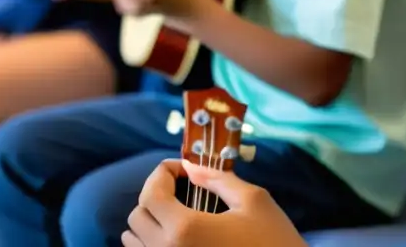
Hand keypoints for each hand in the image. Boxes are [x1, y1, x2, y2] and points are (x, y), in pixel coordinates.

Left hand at [122, 160, 306, 246]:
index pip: (150, 194)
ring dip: (148, 221)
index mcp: (185, 229)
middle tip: (181, 187)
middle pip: (137, 217)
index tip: (183, 168)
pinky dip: (150, 243)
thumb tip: (191, 167)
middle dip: (155, 195)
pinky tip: (176, 236)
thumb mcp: (253, 200)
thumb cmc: (271, 239)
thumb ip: (218, 179)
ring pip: (133, 241)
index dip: (162, 173)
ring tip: (175, 212)